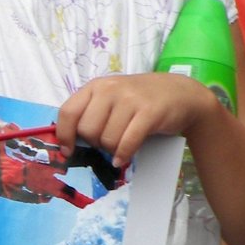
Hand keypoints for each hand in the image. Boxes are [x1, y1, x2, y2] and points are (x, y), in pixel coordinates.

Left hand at [55, 72, 216, 168]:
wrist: (180, 93)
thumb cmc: (140, 100)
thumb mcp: (112, 99)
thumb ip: (91, 114)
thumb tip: (67, 144)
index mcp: (96, 86)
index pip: (68, 112)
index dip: (64, 135)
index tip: (68, 151)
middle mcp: (110, 89)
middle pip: (88, 131)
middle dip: (95, 143)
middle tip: (108, 141)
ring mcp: (130, 100)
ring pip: (107, 140)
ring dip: (112, 150)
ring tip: (122, 143)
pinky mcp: (149, 113)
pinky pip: (127, 143)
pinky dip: (123, 155)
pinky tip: (123, 158)